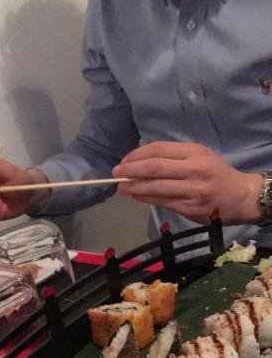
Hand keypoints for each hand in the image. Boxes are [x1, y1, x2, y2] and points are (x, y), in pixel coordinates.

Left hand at [112, 142, 263, 224]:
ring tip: (122, 188)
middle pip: (154, 167)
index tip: (124, 161)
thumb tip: (140, 164)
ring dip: (135, 188)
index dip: (137, 155)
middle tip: (115, 174)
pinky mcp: (190, 208)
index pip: (159, 149)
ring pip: (156, 187)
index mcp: (195, 152)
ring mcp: (192, 190)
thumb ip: (174, 159)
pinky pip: (163, 202)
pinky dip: (146, 199)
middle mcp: (194, 169)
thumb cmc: (216, 175)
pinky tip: (137, 197)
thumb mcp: (199, 158)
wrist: (241, 196)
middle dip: (131, 171)